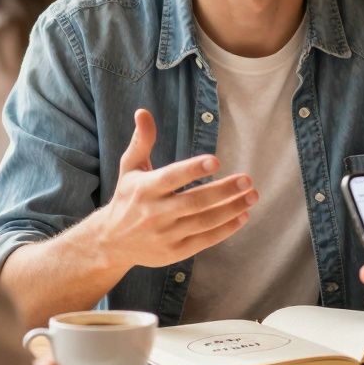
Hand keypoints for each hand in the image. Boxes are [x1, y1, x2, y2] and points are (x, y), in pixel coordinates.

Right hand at [90, 109, 256, 270]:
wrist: (111, 242)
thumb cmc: (127, 198)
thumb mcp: (130, 168)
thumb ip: (142, 141)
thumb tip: (143, 112)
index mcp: (145, 189)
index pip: (171, 178)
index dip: (193, 169)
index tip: (216, 161)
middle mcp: (155, 213)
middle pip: (194, 202)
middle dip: (224, 191)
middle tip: (247, 179)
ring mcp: (166, 235)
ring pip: (204, 222)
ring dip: (232, 209)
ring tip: (252, 196)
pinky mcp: (174, 252)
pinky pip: (205, 240)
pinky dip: (226, 229)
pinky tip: (243, 216)